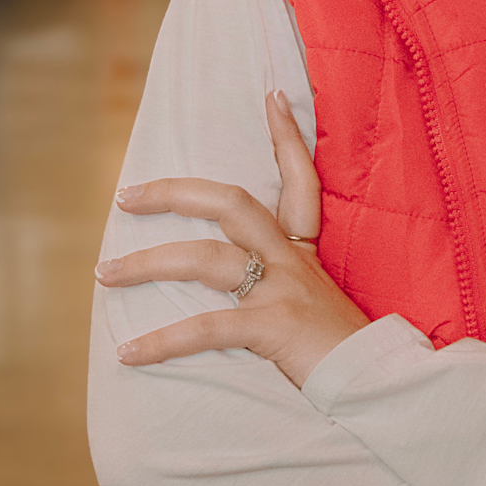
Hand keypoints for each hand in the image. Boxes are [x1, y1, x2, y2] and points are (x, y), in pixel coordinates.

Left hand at [97, 91, 367, 388]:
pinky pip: (205, 328)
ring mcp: (284, 290)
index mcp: (304, 253)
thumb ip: (287, 289)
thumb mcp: (319, 307)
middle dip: (173, 194)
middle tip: (126, 197)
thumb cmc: (344, 354)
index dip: (287, 138)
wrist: (380, 388)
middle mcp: (293, 261)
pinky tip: (129, 354)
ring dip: (146, 263)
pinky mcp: (274, 326)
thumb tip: (244, 288)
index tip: (272, 97)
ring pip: (204, 258)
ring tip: (105, 274)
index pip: (299, 182)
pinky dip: (161, 342)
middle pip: (231, 202)